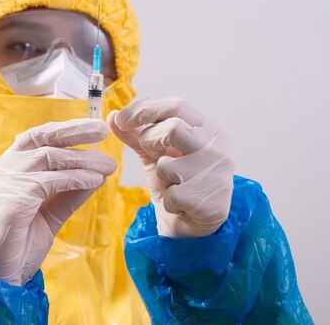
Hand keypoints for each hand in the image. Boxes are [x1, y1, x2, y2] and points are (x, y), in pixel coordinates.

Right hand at [0, 119, 116, 285]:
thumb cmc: (16, 249)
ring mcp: (1, 184)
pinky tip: (95, 180)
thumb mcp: (48, 215)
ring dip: (82, 160)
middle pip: (38, 138)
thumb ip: (68, 193)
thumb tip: (96, 173)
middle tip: (102, 129)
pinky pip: (48, 181)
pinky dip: (75, 178)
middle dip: (73, 130)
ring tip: (108, 166)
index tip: (91, 129)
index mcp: (4, 171)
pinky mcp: (11, 201)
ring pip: (47, 157)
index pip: (34, 139)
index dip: (63, 131)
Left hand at [108, 97, 233, 237]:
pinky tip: (179, 204)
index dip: (144, 109)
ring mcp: (216, 174)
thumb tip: (113, 116)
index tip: (122, 119)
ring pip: (169, 164)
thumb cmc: (176, 181)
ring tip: (171, 183)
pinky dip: (167, 201)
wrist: (193, 224)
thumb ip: (135, 134)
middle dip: (150, 141)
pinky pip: (172, 195)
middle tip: (150, 153)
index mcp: (207, 128)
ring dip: (160, 175)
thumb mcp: (154, 153)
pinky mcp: (211, 202)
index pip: (176, 105)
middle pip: (173, 129)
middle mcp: (216, 147)